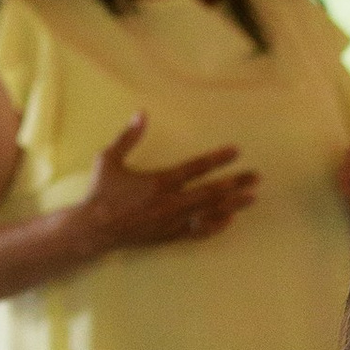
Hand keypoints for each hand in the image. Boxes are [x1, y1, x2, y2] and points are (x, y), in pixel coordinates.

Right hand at [71, 116, 257, 263]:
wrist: (92, 229)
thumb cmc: (100, 192)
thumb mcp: (109, 159)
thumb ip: (128, 137)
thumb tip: (142, 113)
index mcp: (158, 182)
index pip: (195, 168)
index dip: (217, 159)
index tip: (236, 151)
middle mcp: (169, 203)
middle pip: (211, 192)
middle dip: (236, 184)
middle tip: (257, 178)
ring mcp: (171, 222)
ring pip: (209, 213)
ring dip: (233, 205)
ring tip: (252, 198)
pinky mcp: (168, 236)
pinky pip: (198, 232)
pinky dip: (216, 226)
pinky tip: (229, 220)